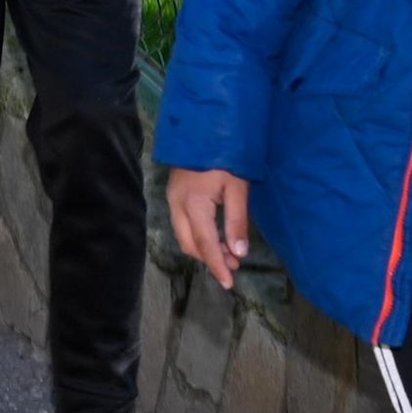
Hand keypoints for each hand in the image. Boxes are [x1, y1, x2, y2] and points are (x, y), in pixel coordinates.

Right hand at [164, 166, 252, 288]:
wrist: (204, 130)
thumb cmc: (226, 157)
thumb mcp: (237, 188)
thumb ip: (237, 221)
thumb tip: (238, 252)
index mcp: (194, 205)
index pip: (204, 244)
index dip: (216, 265)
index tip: (229, 283)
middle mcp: (177, 206)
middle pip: (189, 244)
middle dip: (210, 259)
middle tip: (234, 266)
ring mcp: (172, 200)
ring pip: (184, 236)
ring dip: (205, 248)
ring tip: (229, 253)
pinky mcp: (174, 195)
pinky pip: (183, 225)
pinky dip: (198, 236)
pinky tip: (216, 235)